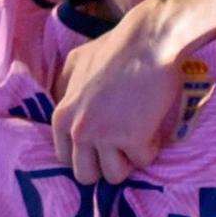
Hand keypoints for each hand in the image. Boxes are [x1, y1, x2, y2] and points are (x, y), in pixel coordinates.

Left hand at [51, 1, 186, 184]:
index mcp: (61, 116)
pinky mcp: (134, 139)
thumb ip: (65, 86)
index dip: (85, 153)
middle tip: (121, 146)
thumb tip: (63, 100)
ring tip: (138, 137)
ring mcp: (106, 137)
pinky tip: (154, 129)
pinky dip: (151, 148)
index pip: (64, 158)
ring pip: (114, 175)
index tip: (102, 144)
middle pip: (85, 175)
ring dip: (128, 160)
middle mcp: (79, 130)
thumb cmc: (116, 47)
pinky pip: (143, 161)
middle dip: (104, 164)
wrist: (149, 41)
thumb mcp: (77, 61)